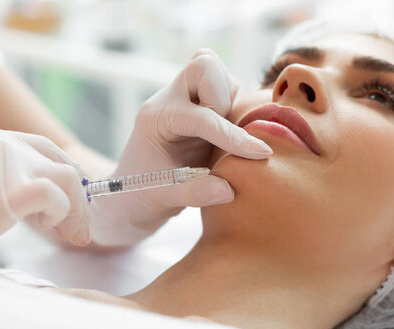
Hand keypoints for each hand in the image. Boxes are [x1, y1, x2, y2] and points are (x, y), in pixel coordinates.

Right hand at [0, 125, 90, 246]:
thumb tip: (10, 198)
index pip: (43, 146)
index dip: (65, 170)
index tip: (73, 194)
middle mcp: (4, 146)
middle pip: (62, 163)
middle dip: (78, 196)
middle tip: (78, 226)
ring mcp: (9, 166)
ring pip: (67, 179)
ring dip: (75, 210)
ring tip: (66, 232)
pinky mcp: (12, 192)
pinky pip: (56, 197)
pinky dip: (61, 214)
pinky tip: (45, 226)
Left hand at [90, 49, 271, 245]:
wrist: (133, 193)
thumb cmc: (146, 194)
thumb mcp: (167, 198)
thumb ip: (196, 193)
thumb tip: (228, 190)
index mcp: (156, 118)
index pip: (202, 117)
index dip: (232, 136)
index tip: (260, 154)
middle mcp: (170, 99)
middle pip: (204, 65)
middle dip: (224, 97)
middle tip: (226, 131)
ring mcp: (186, 97)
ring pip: (220, 72)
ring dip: (232, 99)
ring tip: (229, 134)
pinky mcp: (201, 103)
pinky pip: (227, 86)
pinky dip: (236, 104)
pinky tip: (233, 132)